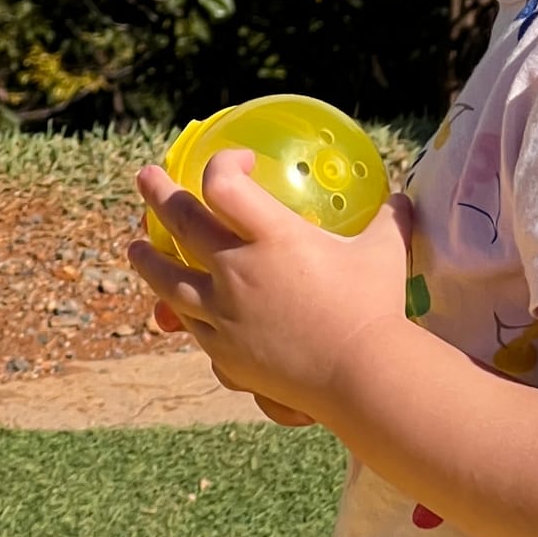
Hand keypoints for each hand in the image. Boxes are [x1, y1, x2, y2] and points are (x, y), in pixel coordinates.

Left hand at [128, 147, 411, 426]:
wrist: (360, 375)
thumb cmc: (374, 306)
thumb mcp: (385, 250)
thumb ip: (389, 218)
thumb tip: (402, 197)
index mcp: (273, 235)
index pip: (223, 184)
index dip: (223, 162)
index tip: (238, 161)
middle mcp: (237, 269)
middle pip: (182, 222)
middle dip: (158, 194)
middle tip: (145, 178)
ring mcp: (223, 314)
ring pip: (168, 280)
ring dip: (147, 259)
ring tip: (135, 249)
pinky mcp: (224, 352)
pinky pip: (191, 325)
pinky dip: (180, 310)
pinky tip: (175, 308)